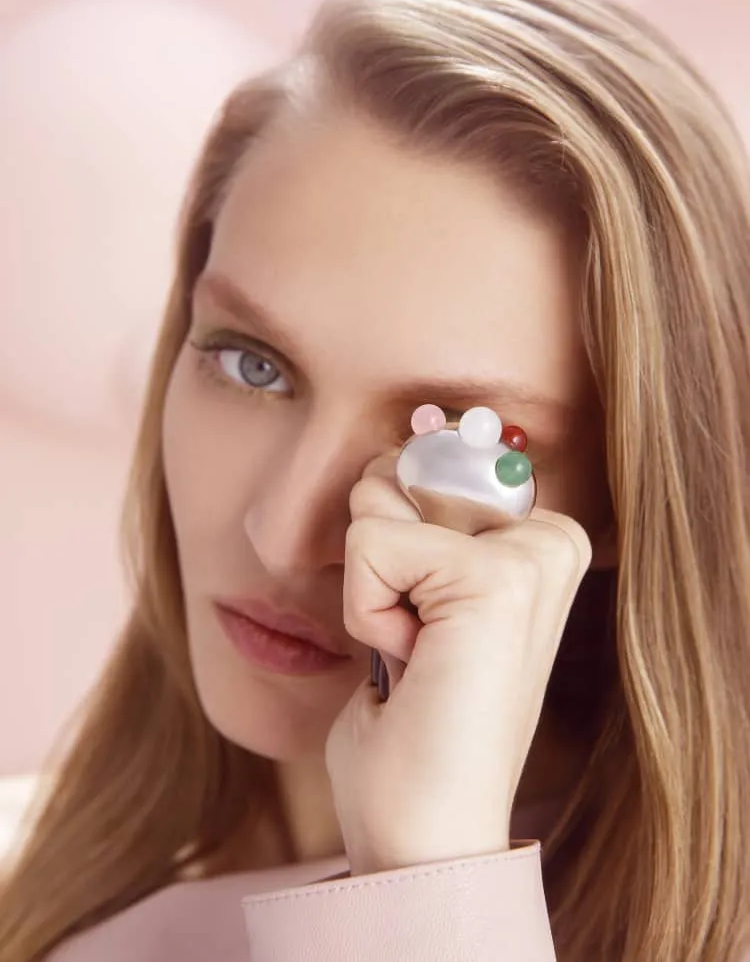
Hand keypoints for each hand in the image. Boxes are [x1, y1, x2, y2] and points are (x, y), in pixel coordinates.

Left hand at [325, 452, 591, 875]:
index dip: (389, 543)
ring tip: (416, 659)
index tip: (423, 627)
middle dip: (375, 565)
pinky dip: (365, 611)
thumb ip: (408, 528)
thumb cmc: (411, 733)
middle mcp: (547, 542)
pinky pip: (370, 544)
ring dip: (369, 594)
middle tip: (418, 648)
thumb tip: (385, 464)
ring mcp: (531, 558)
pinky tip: (411, 666)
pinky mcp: (498, 579)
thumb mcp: (408, 604)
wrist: (424, 834)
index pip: (425, 465)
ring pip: (378, 507)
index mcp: (536, 545)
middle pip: (398, 476)